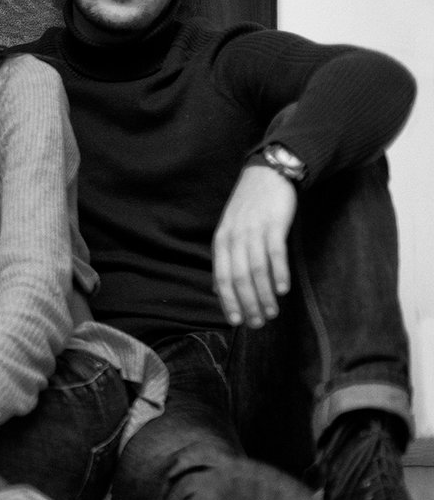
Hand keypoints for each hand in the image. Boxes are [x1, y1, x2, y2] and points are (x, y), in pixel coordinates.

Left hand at [213, 164, 297, 327]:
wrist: (267, 175)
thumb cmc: (249, 208)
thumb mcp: (229, 232)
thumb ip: (225, 260)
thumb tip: (217, 290)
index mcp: (221, 242)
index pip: (221, 278)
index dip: (228, 302)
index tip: (236, 322)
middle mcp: (234, 238)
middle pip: (239, 278)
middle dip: (248, 304)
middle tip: (258, 324)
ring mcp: (253, 231)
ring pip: (256, 270)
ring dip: (264, 295)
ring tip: (272, 313)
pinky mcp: (274, 224)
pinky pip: (275, 253)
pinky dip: (278, 273)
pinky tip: (283, 290)